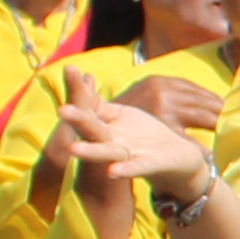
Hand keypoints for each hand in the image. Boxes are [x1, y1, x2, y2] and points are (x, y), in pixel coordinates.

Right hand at [44, 66, 212, 201]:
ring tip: (72, 148)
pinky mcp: (149, 165)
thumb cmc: (143, 135)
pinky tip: (112, 171)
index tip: (70, 67)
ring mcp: (128, 155)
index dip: (79, 88)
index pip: (88, 105)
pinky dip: (125, 169)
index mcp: (104, 125)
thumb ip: (99, 104)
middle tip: (62, 110)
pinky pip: (135, 167)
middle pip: (91, 129)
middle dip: (77, 119)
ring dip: (90, 151)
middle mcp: (111, 141)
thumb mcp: (120, 115)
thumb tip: (83, 76)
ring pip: (105, 152)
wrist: (178, 157)